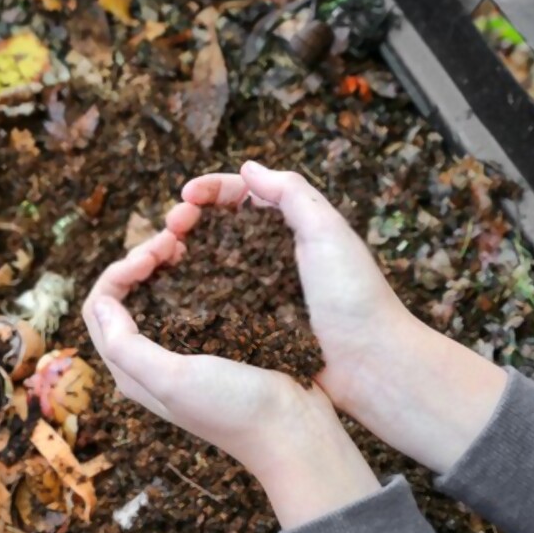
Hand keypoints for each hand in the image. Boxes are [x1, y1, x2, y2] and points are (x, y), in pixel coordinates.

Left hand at [82, 230, 380, 527]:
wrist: (294, 430)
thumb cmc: (233, 407)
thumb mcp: (172, 379)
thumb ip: (126, 346)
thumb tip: (102, 303)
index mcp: (131, 370)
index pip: (100, 308)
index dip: (118, 272)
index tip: (155, 254)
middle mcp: (149, 360)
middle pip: (124, 297)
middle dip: (140, 261)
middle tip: (172, 239)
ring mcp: (182, 350)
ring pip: (154, 294)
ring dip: (161, 264)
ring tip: (185, 242)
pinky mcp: (212, 342)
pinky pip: (187, 299)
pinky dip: (188, 275)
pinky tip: (207, 260)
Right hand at [171, 161, 507, 473]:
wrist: (370, 365)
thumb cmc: (354, 296)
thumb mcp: (327, 231)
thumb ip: (291, 193)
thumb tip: (248, 167)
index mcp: (291, 226)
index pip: (241, 194)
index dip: (210, 190)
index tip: (185, 196)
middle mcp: (270, 255)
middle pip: (217, 225)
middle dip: (188, 217)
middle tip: (170, 226)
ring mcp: (257, 290)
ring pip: (209, 260)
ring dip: (182, 251)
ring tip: (163, 254)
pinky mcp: (250, 323)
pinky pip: (213, 300)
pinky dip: (189, 289)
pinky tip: (172, 288)